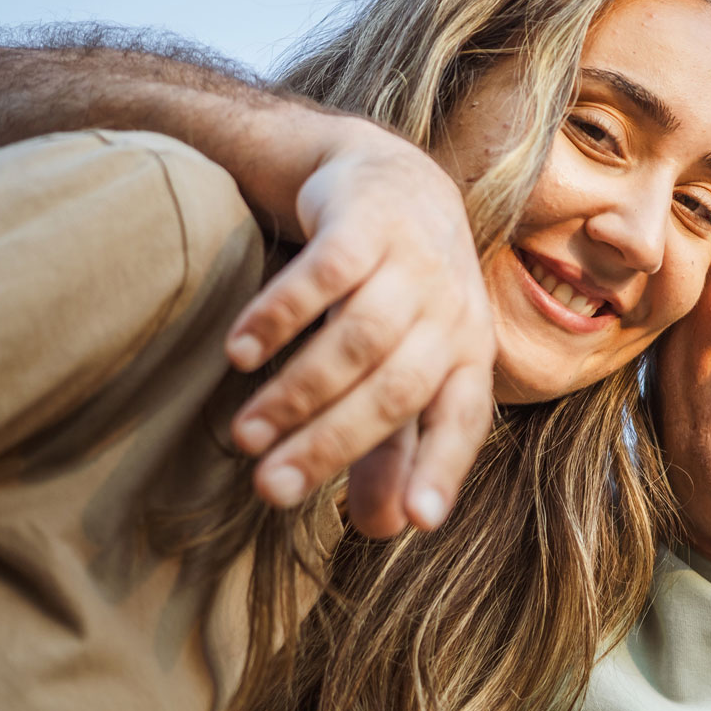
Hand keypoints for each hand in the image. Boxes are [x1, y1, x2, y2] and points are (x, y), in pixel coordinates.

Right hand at [222, 116, 494, 535]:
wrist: (390, 179)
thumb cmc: (401, 296)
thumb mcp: (407, 367)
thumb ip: (396, 446)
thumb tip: (387, 530)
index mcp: (469, 356)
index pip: (462, 420)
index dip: (443, 470)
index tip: (418, 522)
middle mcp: (451, 311)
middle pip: (396, 389)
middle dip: (332, 445)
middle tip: (270, 490)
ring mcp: (414, 261)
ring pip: (359, 338)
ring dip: (298, 391)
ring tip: (244, 436)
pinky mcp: (367, 220)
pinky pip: (326, 274)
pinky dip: (281, 315)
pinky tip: (240, 354)